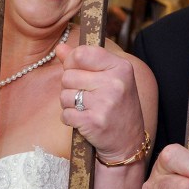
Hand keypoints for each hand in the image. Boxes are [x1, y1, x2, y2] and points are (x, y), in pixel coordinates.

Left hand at [55, 43, 145, 161]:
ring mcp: (105, 103)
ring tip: (85, 108)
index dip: (72, 62)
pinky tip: (83, 120)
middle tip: (85, 96)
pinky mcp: (94, 122)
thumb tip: (60, 48)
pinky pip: (65, 114)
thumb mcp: (109, 78)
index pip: (82, 53)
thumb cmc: (117, 106)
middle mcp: (115, 83)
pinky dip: (69, 119)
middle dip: (70, 87)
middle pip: (68, 76)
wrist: (128, 141)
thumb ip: (84, 61)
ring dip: (69, 104)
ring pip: (64, 95)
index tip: (77, 70)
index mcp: (120, 67)